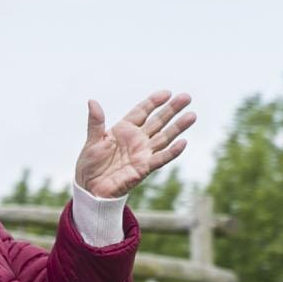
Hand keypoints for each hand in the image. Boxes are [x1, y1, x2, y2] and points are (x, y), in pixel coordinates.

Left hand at [74, 89, 194, 201]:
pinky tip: (182, 142)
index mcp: (124, 129)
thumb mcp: (92, 140)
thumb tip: (92, 101)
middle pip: (158, 121)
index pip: (142, 111)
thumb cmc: (90, 164)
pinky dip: (172, 152)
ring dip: (178, 127)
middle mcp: (137, 139)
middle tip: (186, 97)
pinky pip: (161, 158)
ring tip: (192, 115)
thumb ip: (96, 122)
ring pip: (164, 137)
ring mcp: (142, 153)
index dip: (154, 101)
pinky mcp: (144, 168)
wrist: (90, 188)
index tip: (167, 93)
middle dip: (172, 109)